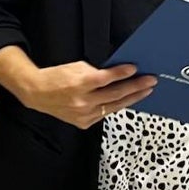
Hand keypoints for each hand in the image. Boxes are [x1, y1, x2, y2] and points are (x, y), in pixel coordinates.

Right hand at [20, 61, 156, 129]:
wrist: (38, 94)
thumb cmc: (57, 77)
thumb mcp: (77, 66)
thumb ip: (97, 71)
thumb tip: (117, 72)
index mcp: (80, 83)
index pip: (107, 78)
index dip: (123, 73)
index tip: (135, 68)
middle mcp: (83, 100)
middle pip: (115, 94)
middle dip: (136, 87)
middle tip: (150, 81)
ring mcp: (84, 114)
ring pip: (114, 106)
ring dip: (132, 98)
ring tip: (145, 91)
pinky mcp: (84, 123)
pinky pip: (105, 114)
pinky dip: (117, 106)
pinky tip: (128, 100)